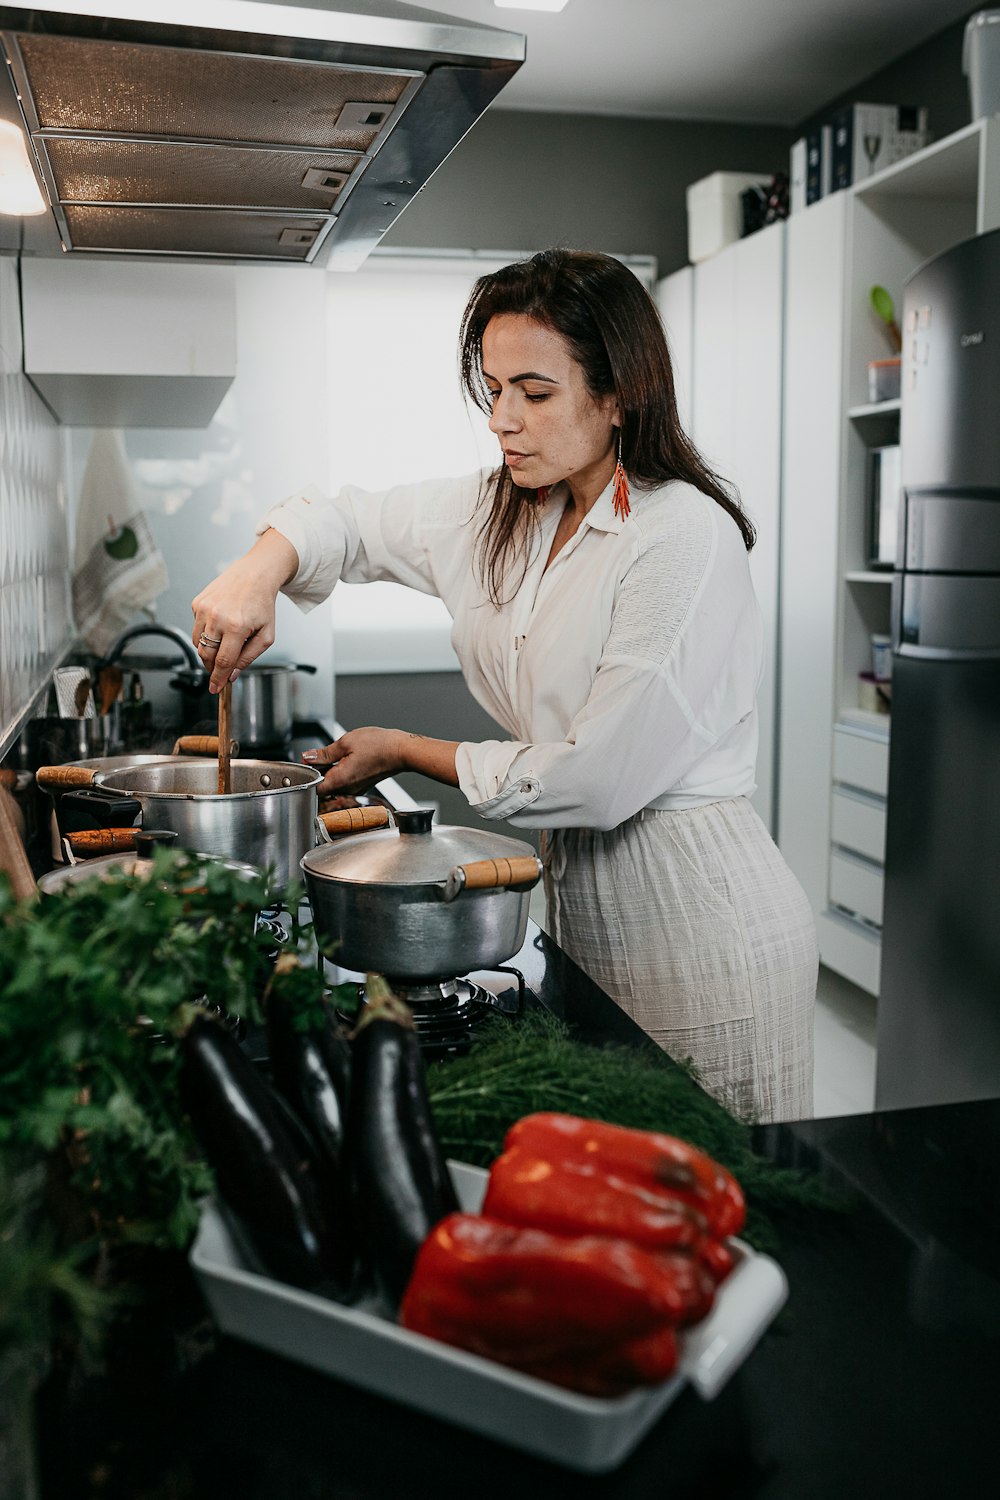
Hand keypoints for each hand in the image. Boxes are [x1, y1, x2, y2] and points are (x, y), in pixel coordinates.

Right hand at [191, 530, 298, 692]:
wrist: (255, 574)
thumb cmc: (262, 604)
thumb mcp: (266, 635)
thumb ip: (249, 657)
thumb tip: (232, 674)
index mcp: (236, 626)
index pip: (223, 661)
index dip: (218, 679)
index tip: (215, 689)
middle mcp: (216, 617)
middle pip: (206, 655)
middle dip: (212, 667)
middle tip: (219, 672)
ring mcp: (204, 609)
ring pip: (198, 643)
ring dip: (208, 651)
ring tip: (223, 645)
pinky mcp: (197, 603)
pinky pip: (196, 627)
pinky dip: (206, 633)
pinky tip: (220, 625)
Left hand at [303, 727, 406, 796]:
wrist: (402, 750)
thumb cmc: (379, 745)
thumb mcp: (345, 742)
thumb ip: (324, 753)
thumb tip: (308, 757)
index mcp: (340, 780)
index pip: (313, 788)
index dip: (307, 775)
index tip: (308, 763)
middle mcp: (347, 789)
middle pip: (323, 786)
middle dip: (319, 771)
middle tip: (322, 755)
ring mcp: (356, 789)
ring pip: (335, 783)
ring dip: (331, 770)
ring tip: (337, 754)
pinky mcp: (362, 785)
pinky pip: (346, 781)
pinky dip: (342, 771)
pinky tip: (348, 758)